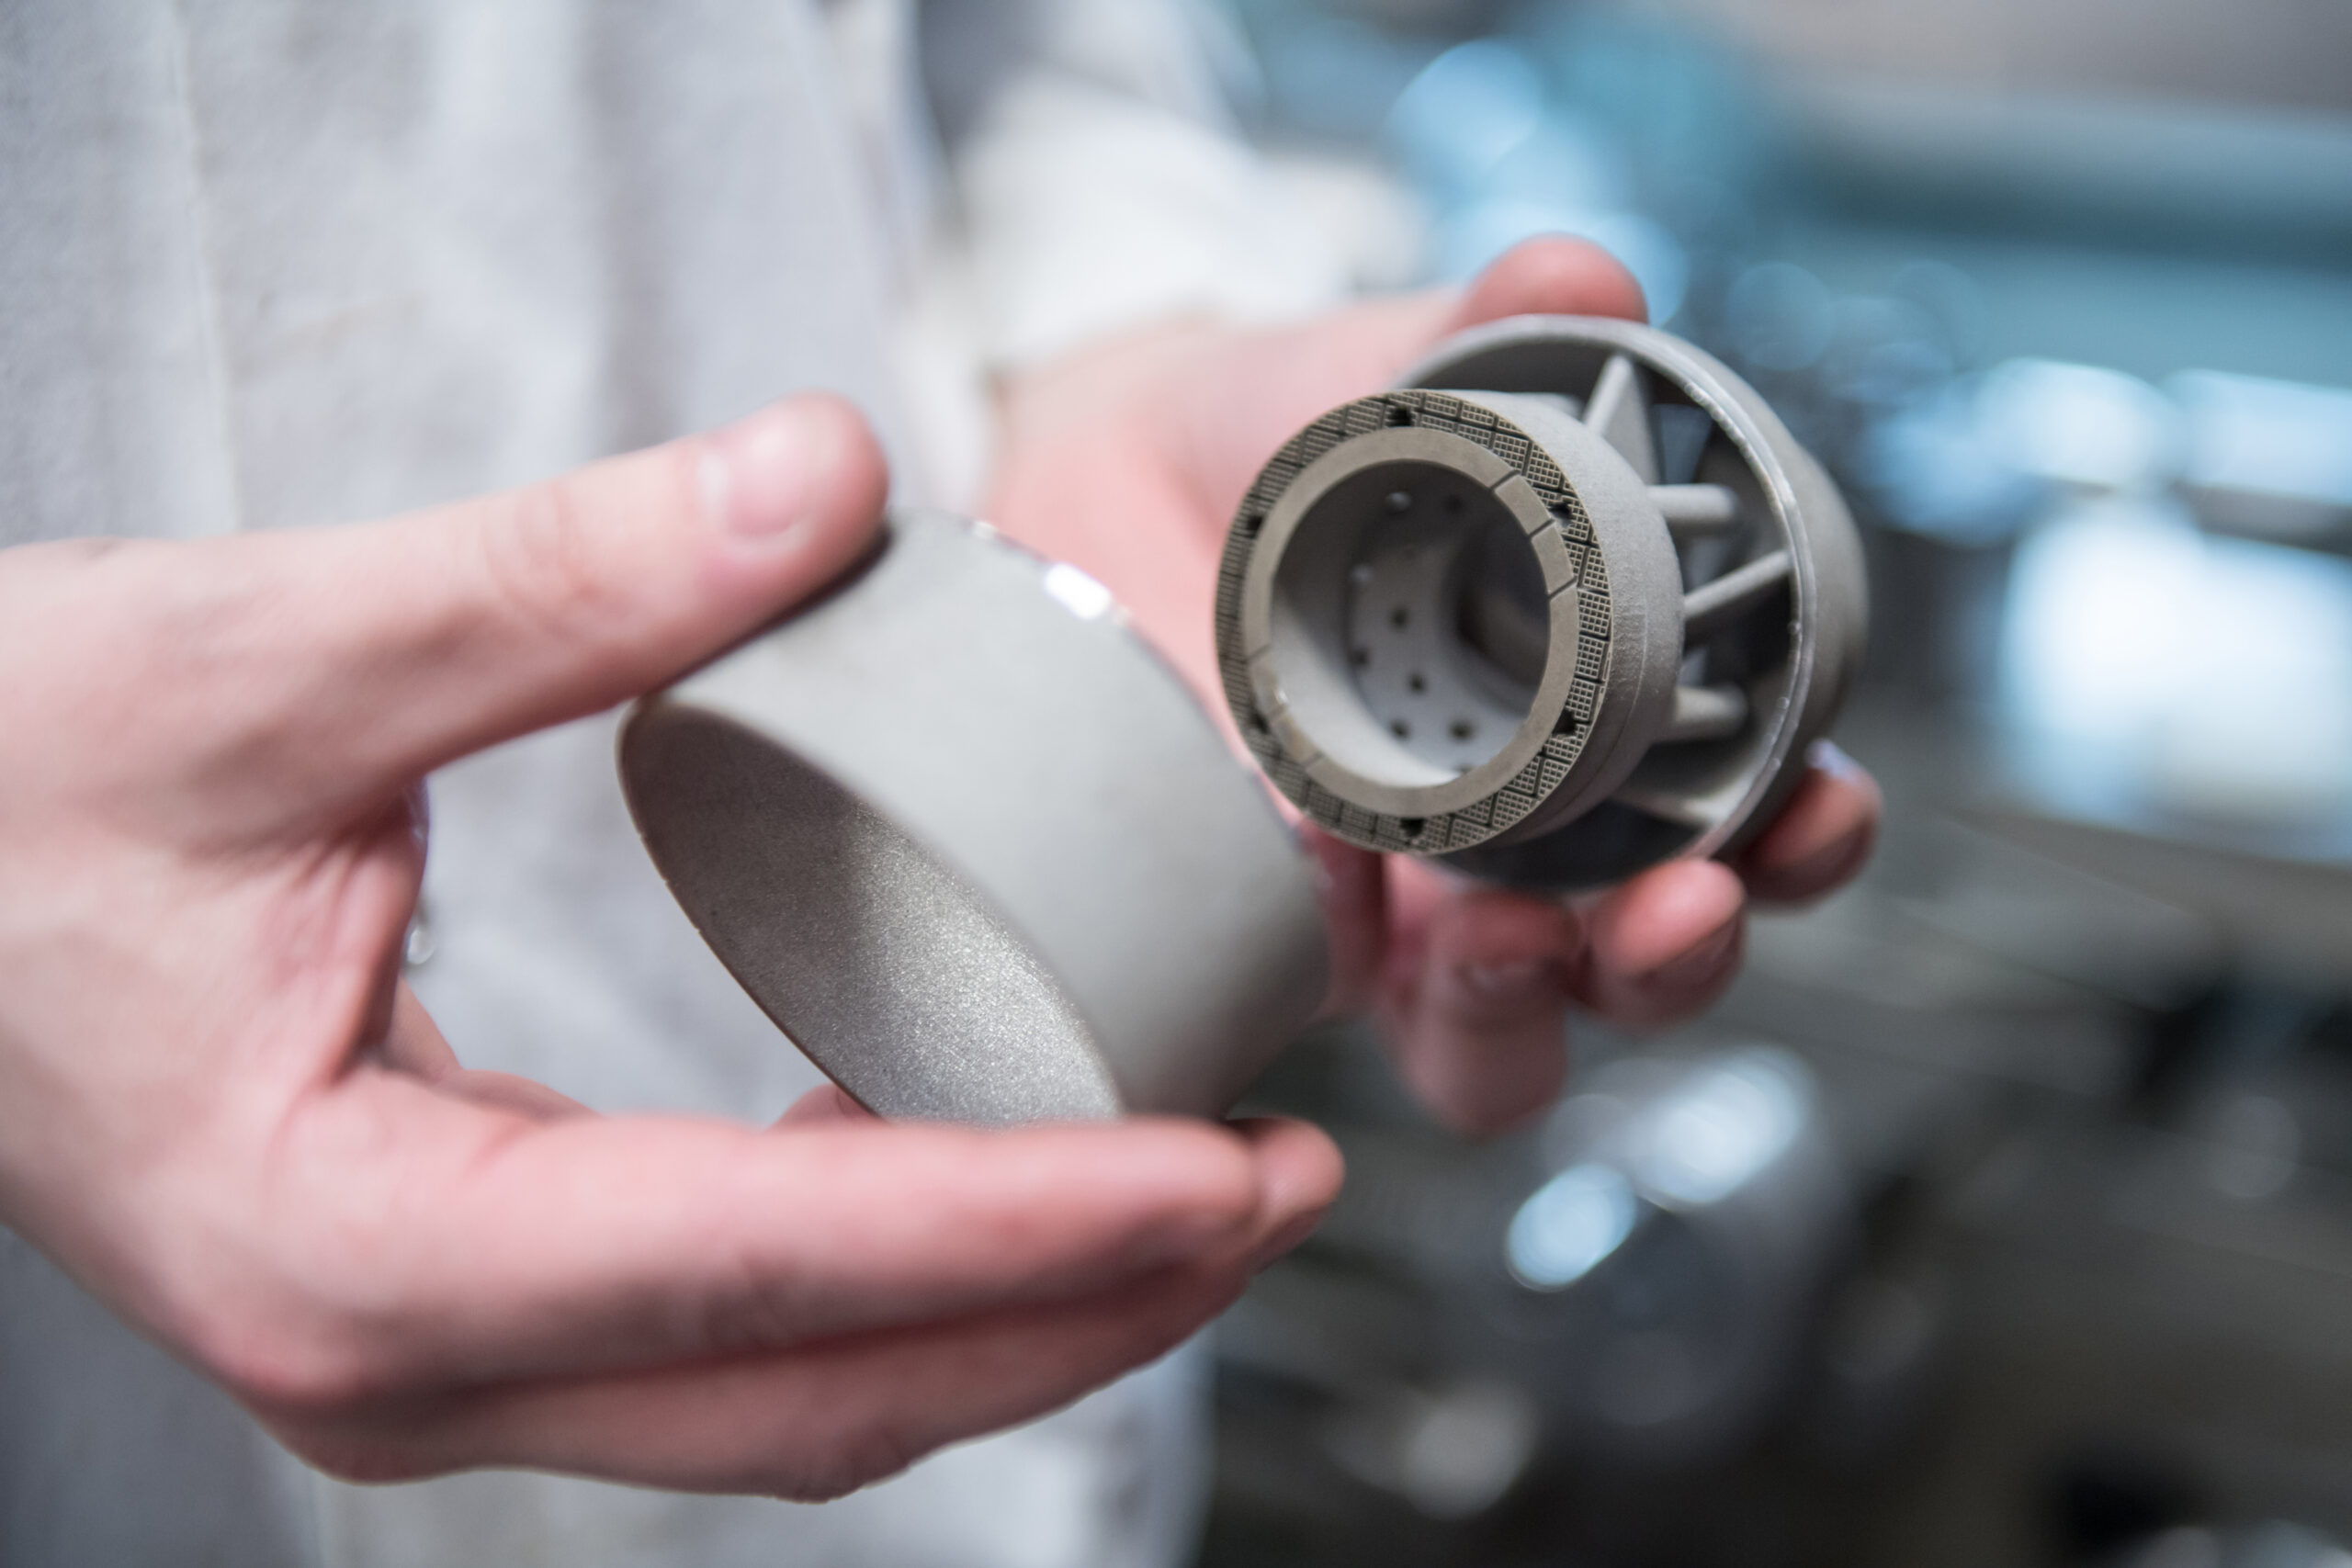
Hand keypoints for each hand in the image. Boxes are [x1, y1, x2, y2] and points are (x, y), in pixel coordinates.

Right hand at [0, 397, 1341, 1497]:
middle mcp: (403, 1358)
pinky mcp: (464, 1292)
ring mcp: (434, 1352)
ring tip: (1200, 1189)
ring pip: (798, 1392)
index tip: (1226, 1164)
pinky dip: (901, 1267)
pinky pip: (736, 1325)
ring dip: (1017, 1306)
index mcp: (351, 1248)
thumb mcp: (254, 661)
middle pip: (826, 1388)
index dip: (1028, 1221)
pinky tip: (1005, 1162)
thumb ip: (551, 583)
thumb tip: (825, 482)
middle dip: (1085, 1298)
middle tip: (1283, 1180)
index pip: (767, 1262)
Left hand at [987, 237, 1881, 1134]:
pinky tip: (1326, 897)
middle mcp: (1503, 840)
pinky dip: (1329, 973)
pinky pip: (1310, 1012)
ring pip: (1495, 1042)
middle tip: (1685, 901)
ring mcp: (1380, 908)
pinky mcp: (1254, 935)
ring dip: (1527, 1012)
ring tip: (1503, 937)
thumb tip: (1587, 280)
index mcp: (1588, 721)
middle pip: (1639, 967)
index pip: (1737, 820)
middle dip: (1685, 955)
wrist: (1087, 477)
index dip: (1802, 834)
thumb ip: (1488, 332)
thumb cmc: (1275, 443)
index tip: (1821, 803)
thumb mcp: (1386, 378)